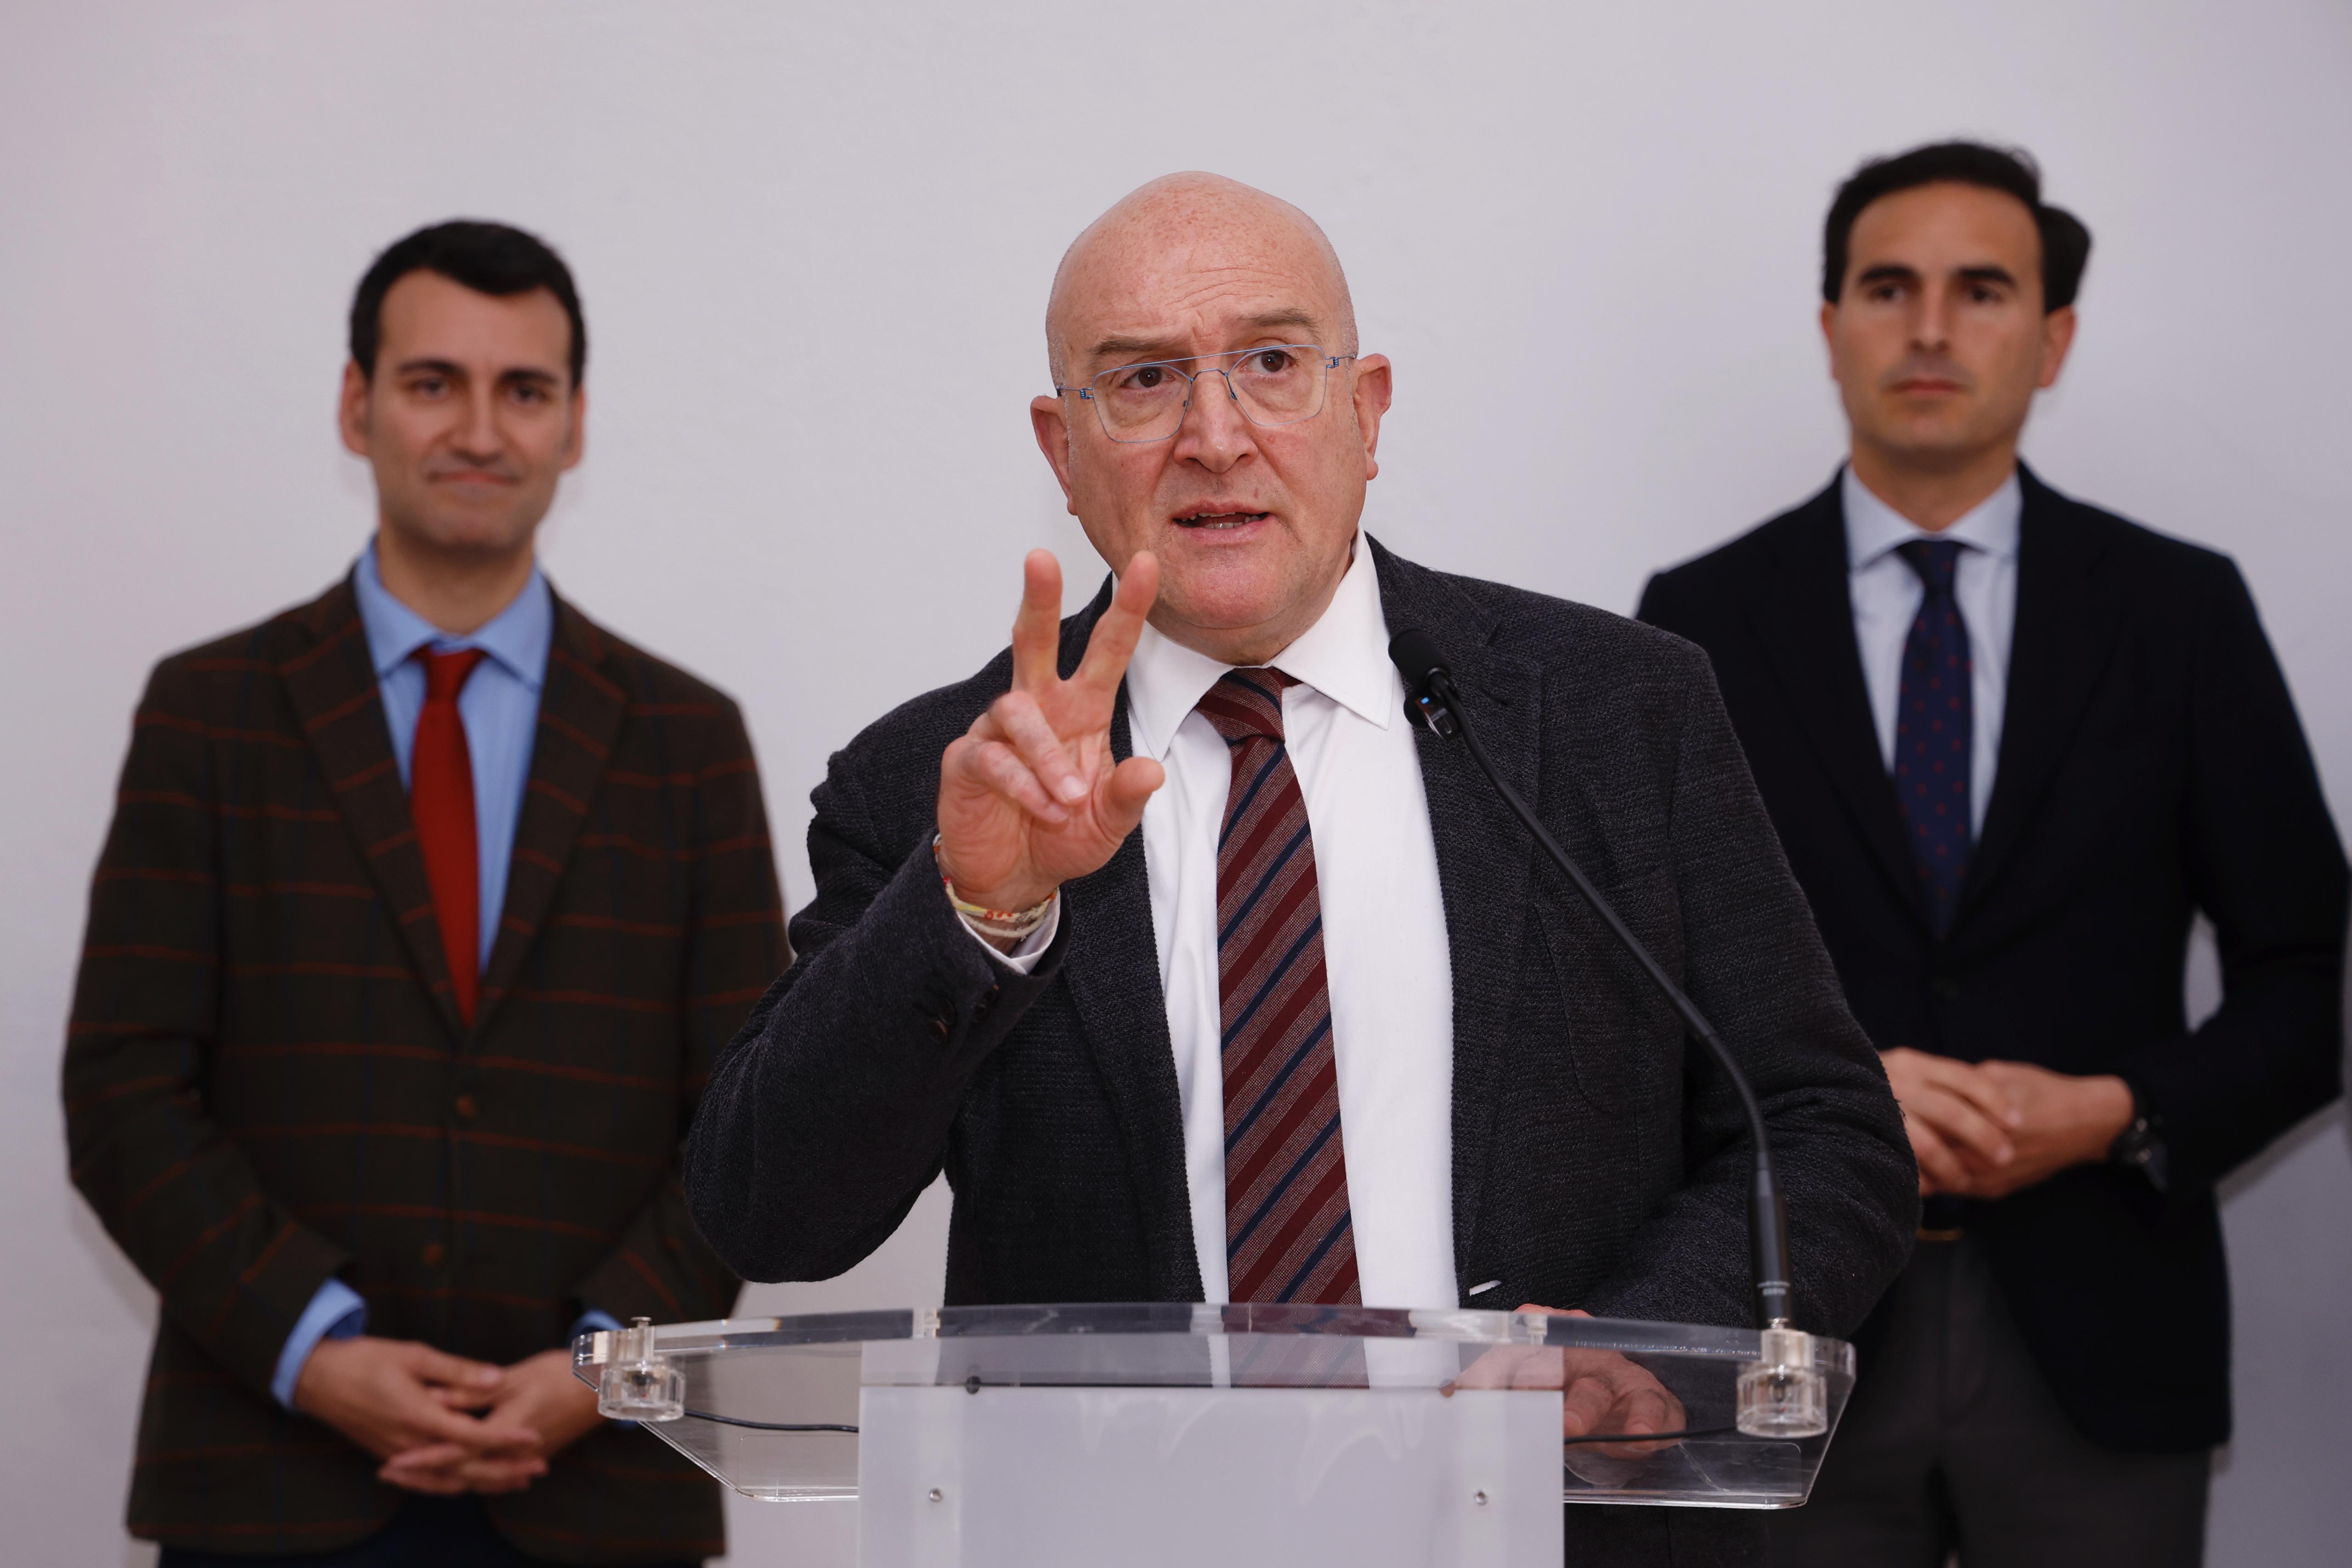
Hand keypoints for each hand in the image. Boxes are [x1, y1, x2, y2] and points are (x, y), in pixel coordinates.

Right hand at [293, 1336, 543, 1493]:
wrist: (318, 1379)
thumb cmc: (366, 1360)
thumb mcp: (415, 1355)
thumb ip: (457, 1371)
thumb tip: (496, 1379)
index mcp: (419, 1417)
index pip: (472, 1435)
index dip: (507, 1439)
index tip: (536, 1438)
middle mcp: (410, 1444)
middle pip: (465, 1468)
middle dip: (505, 1470)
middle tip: (541, 1467)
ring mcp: (398, 1455)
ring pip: (448, 1479)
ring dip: (485, 1481)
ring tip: (518, 1480)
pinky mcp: (389, 1457)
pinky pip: (428, 1480)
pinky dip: (454, 1484)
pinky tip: (474, 1482)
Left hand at [377, 1348, 603, 1495]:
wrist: (604, 1387)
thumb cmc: (562, 1373)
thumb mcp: (516, 1376)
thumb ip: (474, 1391)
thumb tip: (435, 1401)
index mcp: (508, 1429)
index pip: (456, 1451)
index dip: (422, 1458)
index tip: (392, 1463)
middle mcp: (513, 1453)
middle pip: (460, 1473)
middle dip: (422, 1475)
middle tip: (388, 1474)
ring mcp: (523, 1460)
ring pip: (475, 1478)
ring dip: (440, 1478)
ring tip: (408, 1476)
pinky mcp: (529, 1458)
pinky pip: (490, 1475)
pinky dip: (466, 1476)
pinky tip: (451, 1474)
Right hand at [936, 550, 1165, 913]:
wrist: (1014, 878)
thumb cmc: (1063, 837)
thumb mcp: (1110, 823)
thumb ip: (1128, 795)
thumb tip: (1152, 770)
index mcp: (1082, 710)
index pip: (1108, 651)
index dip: (1127, 608)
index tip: (1147, 564)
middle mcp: (1039, 708)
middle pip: (1035, 640)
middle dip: (1039, 599)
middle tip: (1041, 558)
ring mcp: (998, 731)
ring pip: (1019, 713)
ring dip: (1048, 756)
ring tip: (1070, 798)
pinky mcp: (968, 760)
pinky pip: (995, 759)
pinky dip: (1025, 786)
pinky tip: (1044, 809)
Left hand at [1447, 1308, 1686, 1458]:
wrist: (1634, 1407)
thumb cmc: (1575, 1392)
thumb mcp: (1534, 1390)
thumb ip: (1494, 1390)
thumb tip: (1450, 1397)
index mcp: (1548, 1343)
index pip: (1514, 1348)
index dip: (1491, 1369)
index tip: (1470, 1391)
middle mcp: (1581, 1352)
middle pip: (1556, 1361)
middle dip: (1536, 1379)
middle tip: (1517, 1399)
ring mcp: (1617, 1373)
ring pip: (1599, 1384)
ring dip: (1584, 1404)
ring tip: (1572, 1423)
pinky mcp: (1650, 1397)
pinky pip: (1651, 1405)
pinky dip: (1646, 1421)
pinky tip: (1637, 1435)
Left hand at [1881, 1047, 2134, 1199]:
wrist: (2087, 1123)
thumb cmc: (2040, 1089)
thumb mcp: (1997, 1075)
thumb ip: (1957, 1084)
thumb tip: (1918, 1083)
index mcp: (1986, 1120)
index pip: (1930, 1126)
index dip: (1900, 1118)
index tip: (1874, 1108)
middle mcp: (1987, 1155)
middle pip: (1928, 1156)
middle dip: (1899, 1145)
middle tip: (1867, 1131)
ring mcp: (1989, 1179)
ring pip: (1936, 1179)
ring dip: (1911, 1166)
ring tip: (1877, 1153)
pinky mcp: (1993, 1191)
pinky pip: (1952, 1189)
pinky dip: (1930, 1178)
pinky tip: (1910, 1168)